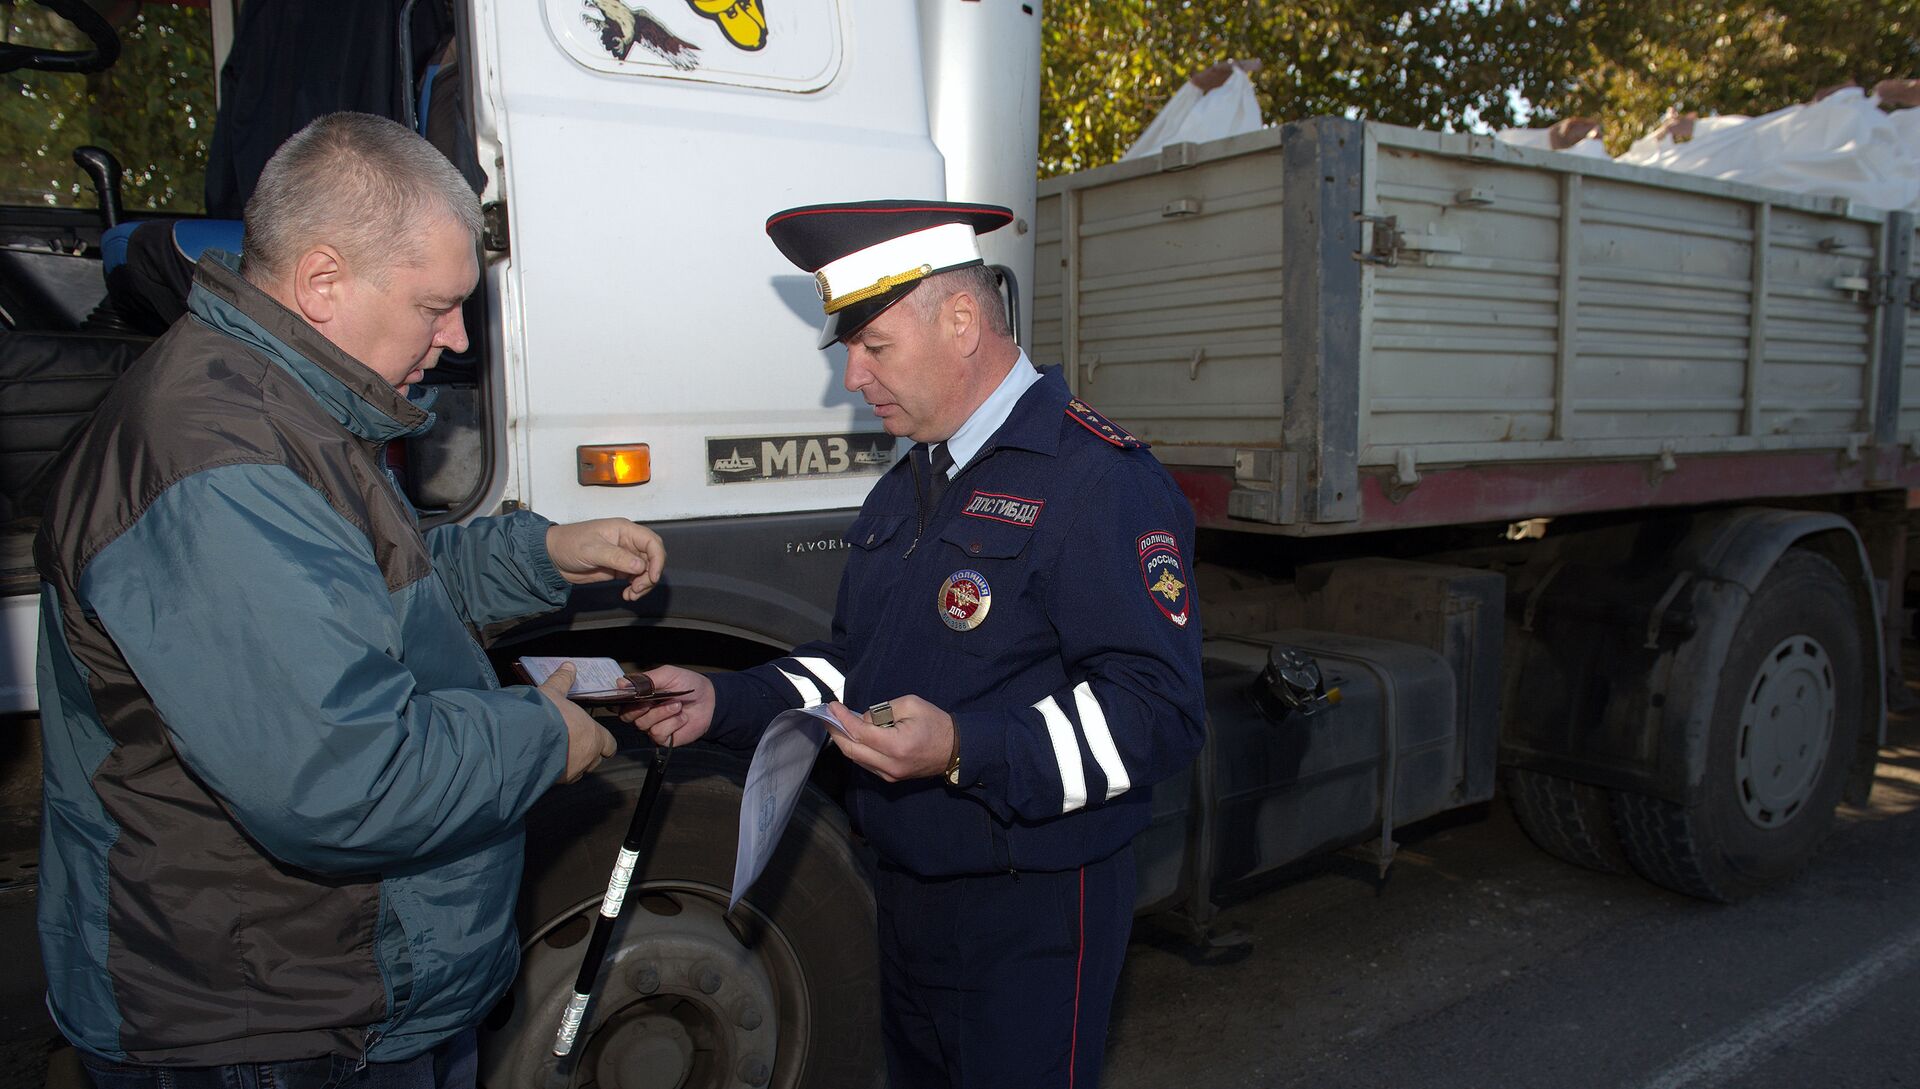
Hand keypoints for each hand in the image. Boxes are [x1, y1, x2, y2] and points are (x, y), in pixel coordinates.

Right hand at [536, 663, 617, 782]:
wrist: (520, 740)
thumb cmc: (543, 716)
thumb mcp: (553, 692)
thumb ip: (563, 680)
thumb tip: (568, 667)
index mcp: (594, 736)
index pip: (610, 745)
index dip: (603, 741)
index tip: (596, 736)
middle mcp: (587, 758)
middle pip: (595, 760)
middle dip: (586, 752)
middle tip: (572, 741)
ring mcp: (571, 773)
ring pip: (578, 771)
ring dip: (571, 763)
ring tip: (555, 750)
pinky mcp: (554, 782)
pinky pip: (559, 778)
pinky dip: (555, 771)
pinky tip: (543, 759)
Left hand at [546, 519, 665, 600]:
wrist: (552, 557)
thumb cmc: (569, 544)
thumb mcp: (592, 550)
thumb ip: (617, 557)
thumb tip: (640, 567)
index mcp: (625, 530)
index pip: (652, 542)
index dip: (658, 559)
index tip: (652, 577)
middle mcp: (629, 542)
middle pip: (653, 558)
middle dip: (651, 575)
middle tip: (638, 588)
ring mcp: (625, 556)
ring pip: (646, 571)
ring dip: (644, 585)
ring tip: (631, 595)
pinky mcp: (619, 569)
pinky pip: (636, 579)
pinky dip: (636, 589)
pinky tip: (627, 595)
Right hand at [621, 665, 714, 746]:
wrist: (709, 700)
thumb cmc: (687, 685)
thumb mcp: (667, 675)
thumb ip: (645, 679)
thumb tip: (620, 683)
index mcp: (639, 696)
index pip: (618, 702)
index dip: (619, 701)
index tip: (628, 695)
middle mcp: (641, 712)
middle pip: (626, 715)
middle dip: (640, 707)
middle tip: (653, 699)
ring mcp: (651, 726)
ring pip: (643, 724)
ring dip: (662, 713)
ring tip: (677, 705)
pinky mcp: (663, 737)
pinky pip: (658, 733)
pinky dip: (672, 723)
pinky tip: (681, 717)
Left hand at [825, 695, 954, 781]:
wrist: (956, 750)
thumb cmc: (935, 723)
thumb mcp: (911, 705)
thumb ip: (882, 710)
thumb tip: (862, 720)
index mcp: (896, 745)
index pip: (859, 733)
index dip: (842, 719)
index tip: (832, 706)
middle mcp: (890, 765)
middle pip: (851, 750)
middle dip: (836, 732)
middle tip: (828, 716)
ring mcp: (889, 775)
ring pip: (856, 758)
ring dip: (844, 741)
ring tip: (837, 724)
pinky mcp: (891, 778)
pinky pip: (866, 763)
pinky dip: (856, 749)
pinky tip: (854, 736)